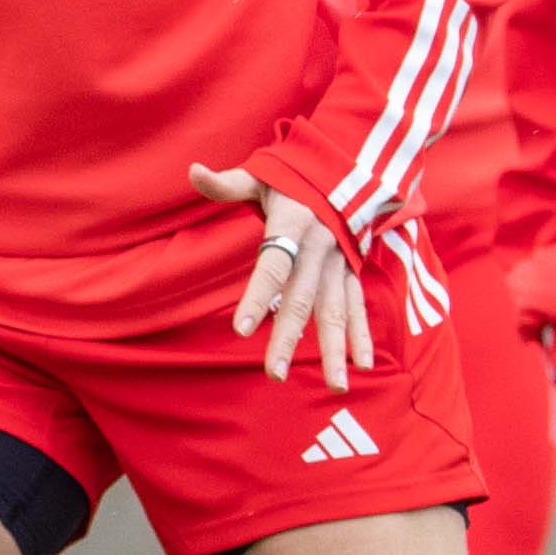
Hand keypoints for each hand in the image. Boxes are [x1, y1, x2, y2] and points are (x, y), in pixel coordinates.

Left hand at [187, 162, 372, 389]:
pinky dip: (362, 335)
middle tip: (275, 374)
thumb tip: (192, 169)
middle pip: (302, 300)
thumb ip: (226, 182)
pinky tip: (362, 364)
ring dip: (334, 349)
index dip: (258, 296)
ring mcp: (339, 264)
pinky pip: (358, 306)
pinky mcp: (352, 272)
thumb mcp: (261, 174)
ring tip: (334, 386)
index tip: (241, 330)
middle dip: (290, 338)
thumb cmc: (293, 178)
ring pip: (336, 311)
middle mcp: (318, 250)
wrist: (349, 168)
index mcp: (293, 226)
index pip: (273, 265)